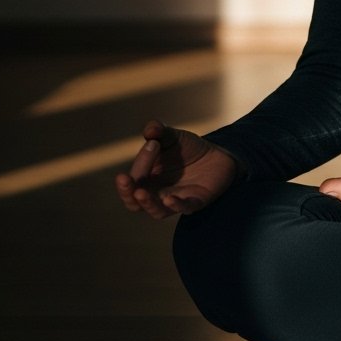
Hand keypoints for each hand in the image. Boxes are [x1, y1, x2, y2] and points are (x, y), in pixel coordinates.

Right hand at [114, 120, 238, 219]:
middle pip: (134, 203)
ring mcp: (176, 200)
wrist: (217, 155)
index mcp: (147, 179)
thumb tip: (150, 129)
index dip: (140, 163)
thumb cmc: (188, 149)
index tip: (154, 144)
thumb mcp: (172, 137)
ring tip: (140, 192)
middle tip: (123, 179)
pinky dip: (176, 205)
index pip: (134, 178)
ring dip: (147, 203)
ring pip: (157, 211)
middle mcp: (157, 194)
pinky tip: (170, 199)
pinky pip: (184, 208)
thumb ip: (160, 131)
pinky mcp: (196, 202)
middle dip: (126, 192)